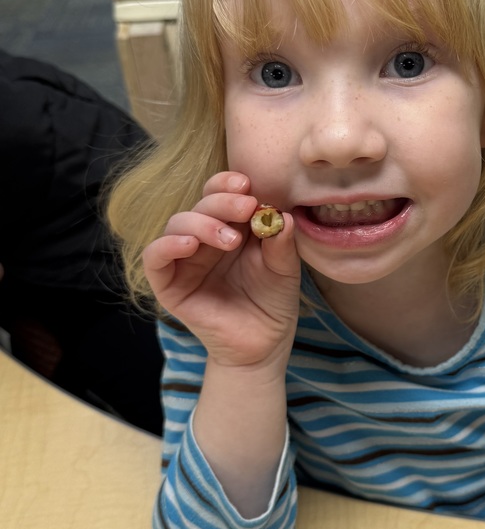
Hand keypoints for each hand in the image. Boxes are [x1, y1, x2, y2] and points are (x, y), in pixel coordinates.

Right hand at [142, 171, 300, 368]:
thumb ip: (281, 242)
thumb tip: (281, 214)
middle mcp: (205, 240)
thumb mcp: (284, 269)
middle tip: (247, 206)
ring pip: (178, 224)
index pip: (219, 194)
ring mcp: (185, 261)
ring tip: (230, 239)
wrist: (264, 345)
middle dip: (222, 201)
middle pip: (201, 205)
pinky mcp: (169, 285)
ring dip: (202, 223)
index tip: (247, 184)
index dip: (227, 183)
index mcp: (231, 228)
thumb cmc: (273, 303)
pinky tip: (190, 245)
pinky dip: (167, 245)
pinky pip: (155, 258)